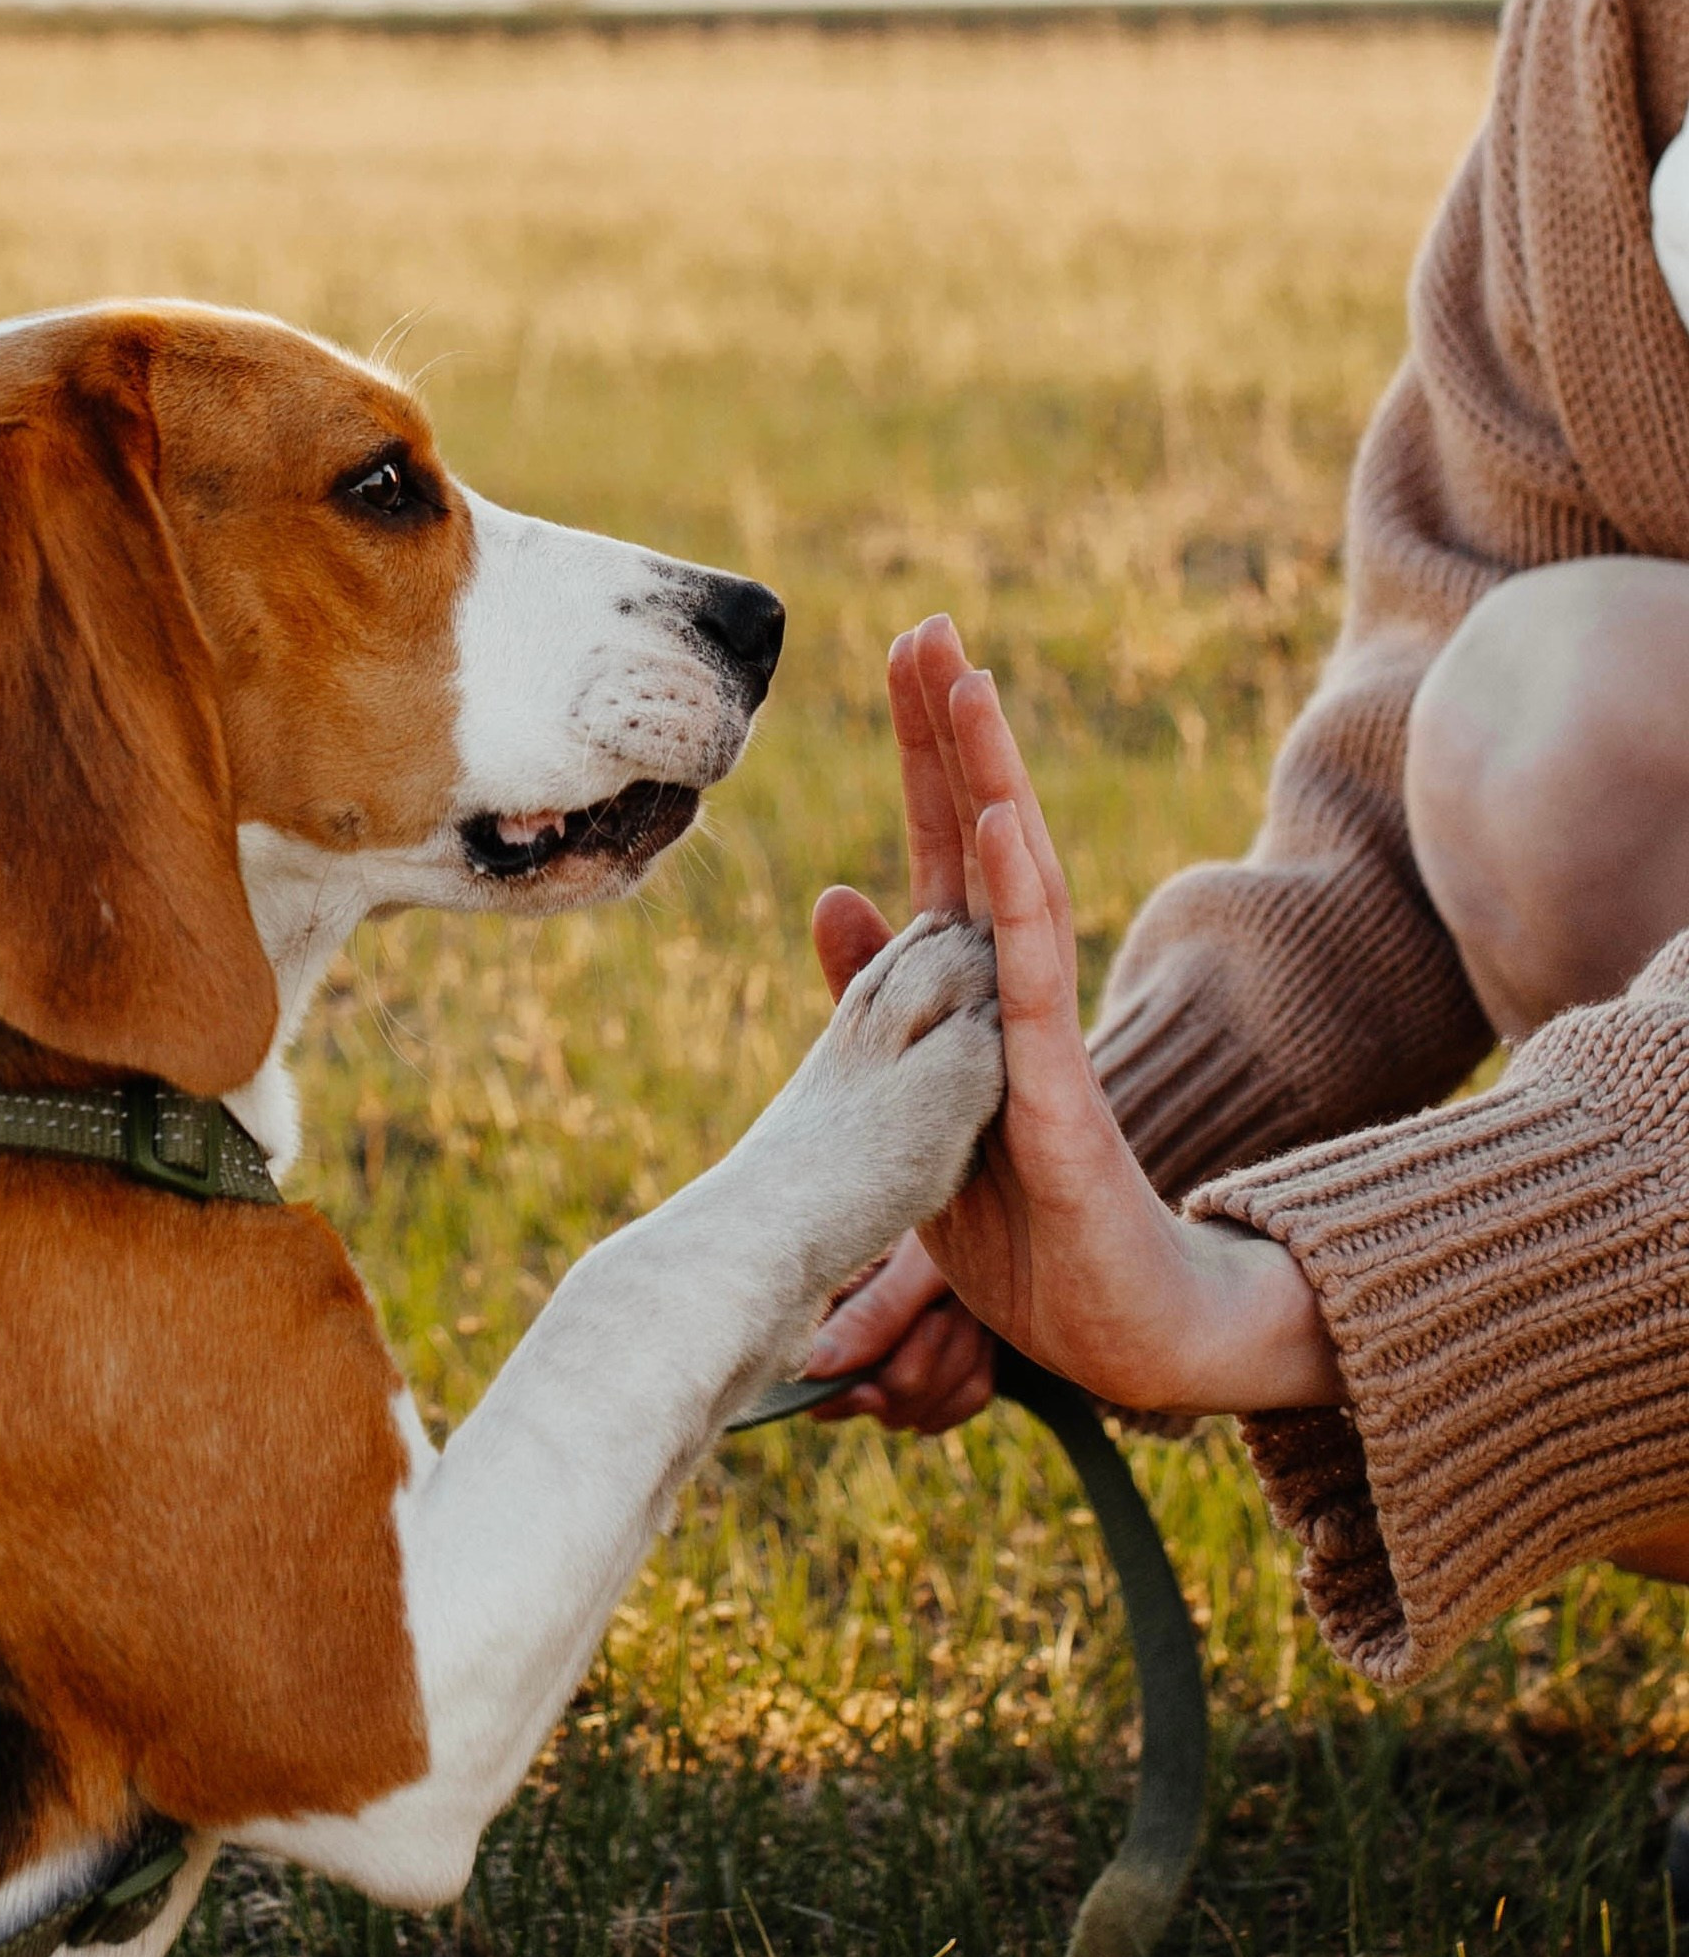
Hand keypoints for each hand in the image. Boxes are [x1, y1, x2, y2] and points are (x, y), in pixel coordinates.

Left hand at [803, 620, 1341, 1422]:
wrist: (1124, 1331)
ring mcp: (1041, 1038)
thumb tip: (833, 895)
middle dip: (952, 733)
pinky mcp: (1060, 1093)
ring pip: (1012, 885)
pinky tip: (1002, 817)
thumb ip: (881, 1000)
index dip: (924, 755)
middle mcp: (1014, 996)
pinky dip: (1017, 896)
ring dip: (988, 782)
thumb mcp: (916, 1105)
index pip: (945, 852)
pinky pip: (1033, 979)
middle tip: (928, 624)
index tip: (903, 653)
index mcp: (974, 999)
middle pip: (982, 839)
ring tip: (964, 683)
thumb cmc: (1029, 1234)